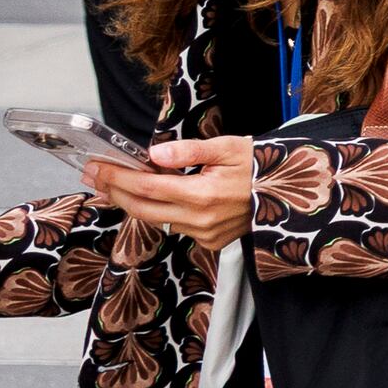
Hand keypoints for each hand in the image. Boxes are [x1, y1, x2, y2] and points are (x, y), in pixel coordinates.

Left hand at [84, 136, 257, 254]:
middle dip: (115, 192)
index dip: (118, 177)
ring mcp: (205, 234)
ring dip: (133, 202)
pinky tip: (150, 197)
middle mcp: (200, 220)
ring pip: (156, 220)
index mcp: (203, 195)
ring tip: (114, 185)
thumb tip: (153, 154)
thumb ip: (188, 150)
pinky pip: (174, 226)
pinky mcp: (210, 241)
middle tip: (94, 176)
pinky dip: (157, 211)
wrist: (293, 195)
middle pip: (142, 209)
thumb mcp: (229, 147)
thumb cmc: (262, 166)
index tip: (98, 166)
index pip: (147, 187)